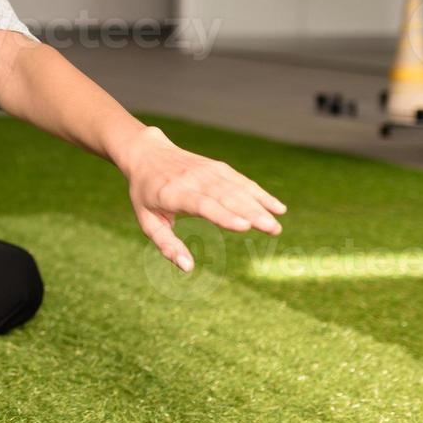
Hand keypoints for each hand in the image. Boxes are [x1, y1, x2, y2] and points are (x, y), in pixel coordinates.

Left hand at [119, 126, 287, 271]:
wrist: (147, 154)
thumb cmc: (145, 194)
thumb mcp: (147, 220)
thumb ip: (167, 245)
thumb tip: (187, 268)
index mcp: (172, 193)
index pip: (202, 204)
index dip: (223, 215)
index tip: (244, 226)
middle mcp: (193, 180)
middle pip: (226, 197)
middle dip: (251, 213)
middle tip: (273, 230)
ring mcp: (208, 171)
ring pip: (237, 188)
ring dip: (260, 205)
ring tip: (277, 224)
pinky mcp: (218, 167)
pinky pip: (242, 181)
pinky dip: (260, 193)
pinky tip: (277, 207)